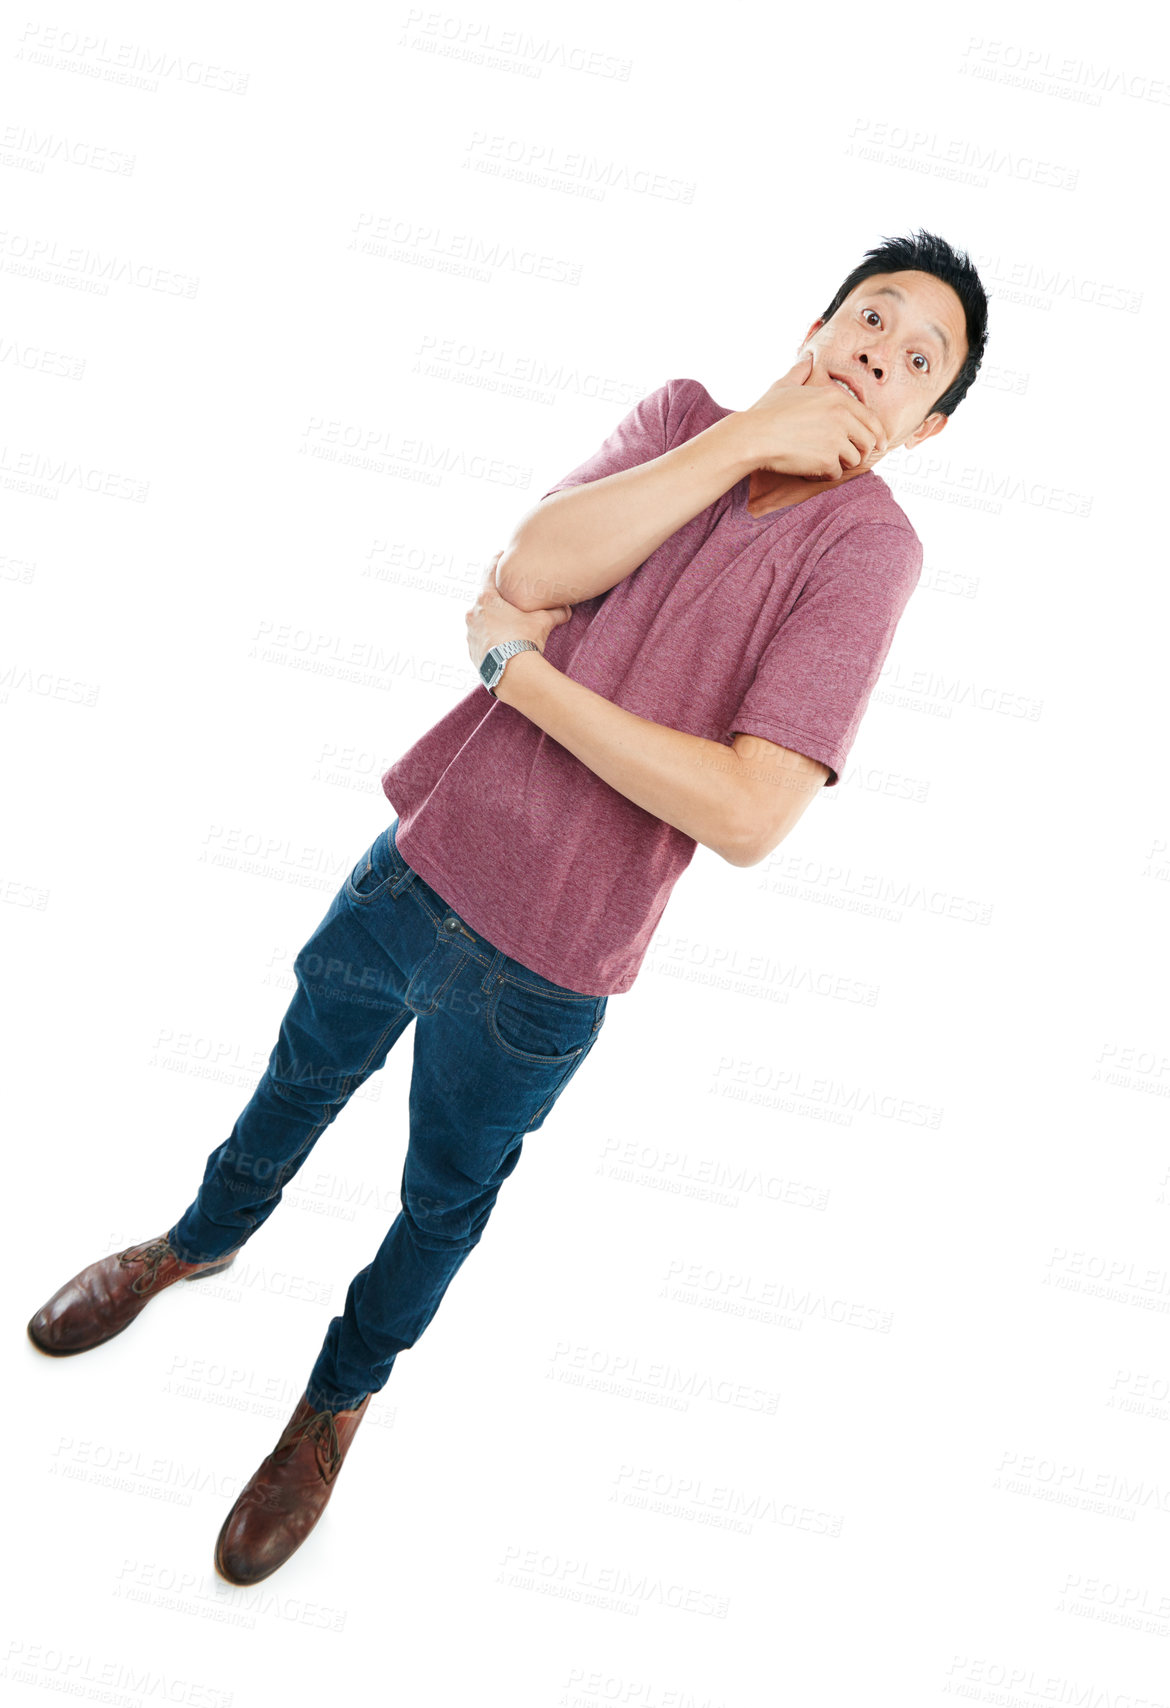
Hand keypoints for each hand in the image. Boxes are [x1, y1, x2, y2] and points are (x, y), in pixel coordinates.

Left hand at [465, 551, 572, 673]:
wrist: (512, 672)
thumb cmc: (524, 640)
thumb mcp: (543, 621)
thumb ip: (555, 612)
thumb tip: (568, 609)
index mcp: (486, 599)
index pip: (489, 572)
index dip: (496, 562)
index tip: (499, 555)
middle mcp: (474, 613)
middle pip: (484, 598)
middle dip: (496, 598)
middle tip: (508, 597)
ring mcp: (470, 633)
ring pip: (481, 620)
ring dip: (491, 620)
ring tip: (506, 625)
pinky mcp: (472, 651)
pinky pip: (480, 639)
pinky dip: (489, 638)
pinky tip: (501, 643)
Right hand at [735, 352, 888, 480]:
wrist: (754, 436)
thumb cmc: (767, 412)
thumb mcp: (785, 385)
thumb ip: (801, 370)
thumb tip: (807, 357)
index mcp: (836, 398)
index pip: (870, 418)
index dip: (877, 433)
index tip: (879, 443)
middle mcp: (841, 417)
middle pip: (868, 440)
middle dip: (863, 451)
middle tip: (853, 458)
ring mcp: (835, 439)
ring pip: (855, 459)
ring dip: (843, 464)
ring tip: (827, 462)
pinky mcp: (827, 459)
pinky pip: (836, 473)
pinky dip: (826, 474)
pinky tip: (813, 470)